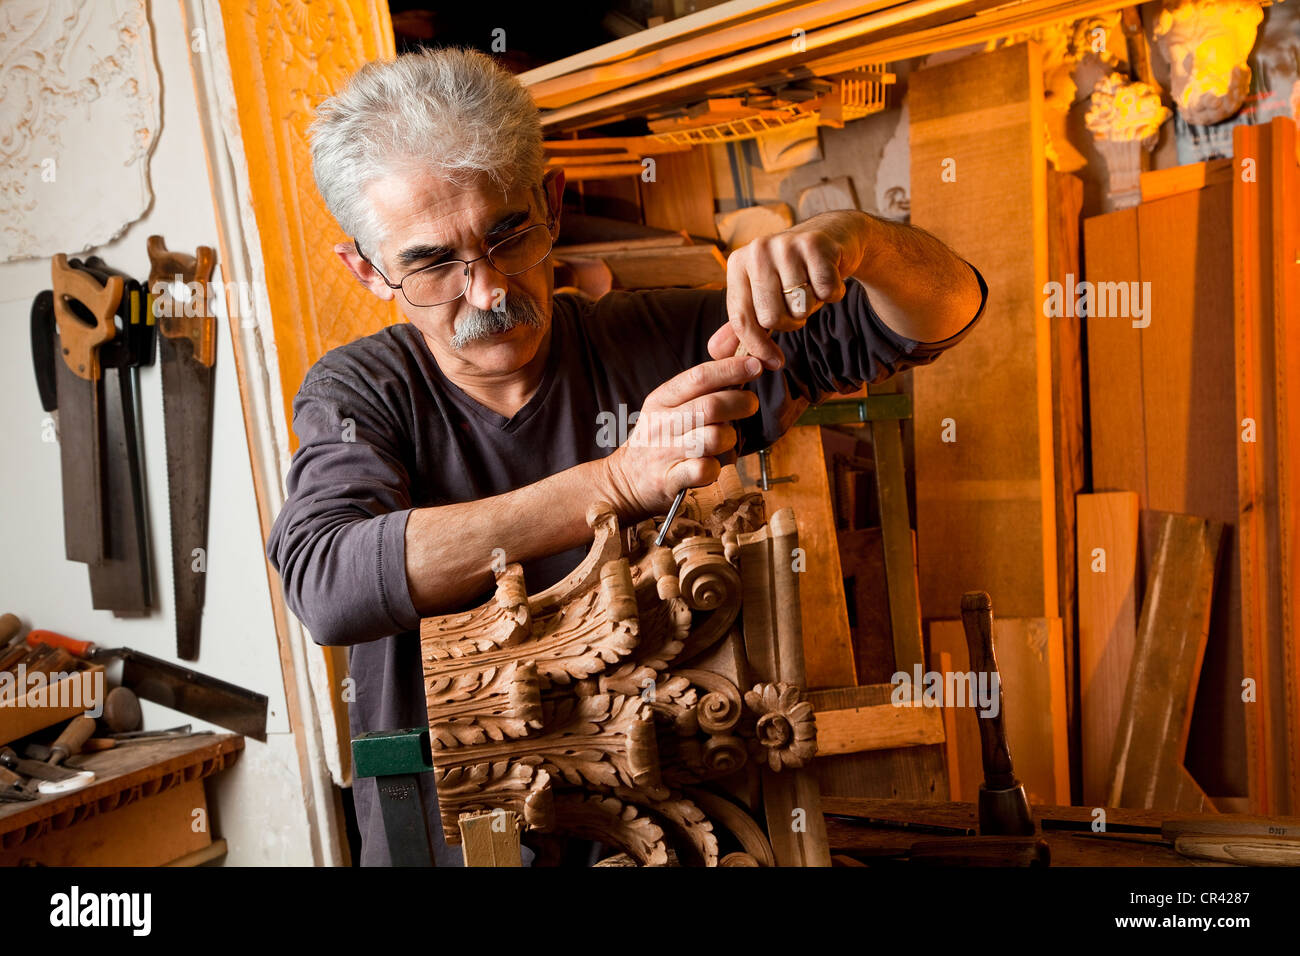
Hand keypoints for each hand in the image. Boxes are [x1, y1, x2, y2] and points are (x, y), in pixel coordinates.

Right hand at [599, 355, 762, 516]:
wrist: (625, 481)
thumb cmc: (658, 441)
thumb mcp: (666, 408)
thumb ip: (697, 392)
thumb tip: (739, 369)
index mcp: (661, 400)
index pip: (699, 377)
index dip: (730, 369)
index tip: (754, 365)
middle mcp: (661, 423)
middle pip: (711, 406)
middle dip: (740, 402)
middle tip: (751, 404)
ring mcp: (664, 452)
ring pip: (713, 437)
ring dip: (729, 437)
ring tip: (726, 439)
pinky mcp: (670, 480)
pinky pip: (705, 469)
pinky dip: (716, 468)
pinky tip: (711, 466)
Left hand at [708, 210, 868, 368]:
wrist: (832, 234)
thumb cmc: (793, 273)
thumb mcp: (762, 294)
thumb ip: (742, 322)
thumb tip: (715, 351)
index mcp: (738, 264)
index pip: (741, 318)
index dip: (758, 347)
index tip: (774, 363)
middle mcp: (756, 250)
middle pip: (771, 317)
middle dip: (790, 323)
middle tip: (796, 307)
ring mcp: (785, 245)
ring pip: (800, 307)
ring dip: (812, 306)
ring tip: (811, 287)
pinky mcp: (815, 244)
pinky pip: (827, 292)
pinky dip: (833, 293)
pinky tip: (828, 277)